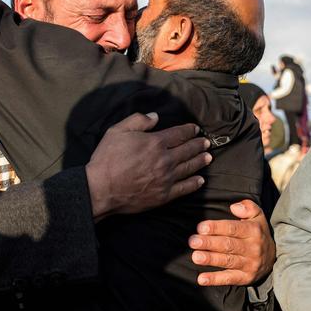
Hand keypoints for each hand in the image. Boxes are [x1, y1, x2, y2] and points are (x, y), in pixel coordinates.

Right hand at [85, 112, 210, 217]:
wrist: (102, 188)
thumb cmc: (107, 158)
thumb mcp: (117, 131)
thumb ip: (138, 120)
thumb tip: (155, 116)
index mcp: (155, 142)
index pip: (178, 134)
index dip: (189, 130)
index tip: (195, 129)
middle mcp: (165, 160)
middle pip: (188, 150)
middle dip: (198, 145)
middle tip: (206, 142)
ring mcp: (166, 178)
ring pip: (189, 167)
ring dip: (200, 161)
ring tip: (208, 157)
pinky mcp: (164, 195)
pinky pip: (184, 188)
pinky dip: (194, 183)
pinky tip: (200, 180)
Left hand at [189, 199, 274, 285]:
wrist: (274, 257)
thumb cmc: (257, 232)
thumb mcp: (257, 216)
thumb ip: (248, 207)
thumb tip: (234, 207)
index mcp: (253, 231)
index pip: (232, 228)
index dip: (216, 227)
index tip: (201, 228)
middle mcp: (253, 248)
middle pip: (228, 245)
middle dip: (209, 243)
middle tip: (193, 241)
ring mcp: (250, 264)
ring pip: (228, 261)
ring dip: (210, 259)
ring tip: (196, 257)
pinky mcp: (246, 278)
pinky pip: (230, 278)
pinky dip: (215, 279)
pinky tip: (201, 279)